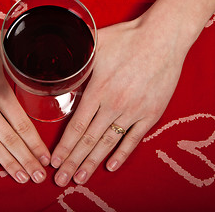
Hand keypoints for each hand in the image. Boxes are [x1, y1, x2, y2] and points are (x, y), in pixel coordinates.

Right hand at [0, 20, 49, 183]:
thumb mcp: (2, 46)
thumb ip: (23, 60)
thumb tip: (44, 65)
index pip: (23, 127)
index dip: (36, 145)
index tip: (46, 158)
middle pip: (10, 141)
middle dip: (27, 161)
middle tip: (39, 176)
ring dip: (8, 164)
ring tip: (22, 177)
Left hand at [51, 16, 186, 186]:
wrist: (162, 37)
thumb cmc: (127, 39)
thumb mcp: (95, 47)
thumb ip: (77, 65)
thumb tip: (60, 73)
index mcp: (98, 90)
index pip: (76, 126)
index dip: (64, 146)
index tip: (55, 161)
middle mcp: (114, 105)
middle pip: (88, 140)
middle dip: (72, 161)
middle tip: (61, 179)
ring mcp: (134, 111)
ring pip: (108, 142)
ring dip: (92, 162)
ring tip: (80, 178)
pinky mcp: (151, 113)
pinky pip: (134, 138)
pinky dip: (122, 153)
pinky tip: (110, 166)